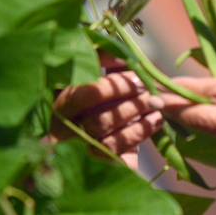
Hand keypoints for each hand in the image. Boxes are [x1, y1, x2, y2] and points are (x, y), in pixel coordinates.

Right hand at [49, 56, 164, 171]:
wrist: (122, 155)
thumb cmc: (114, 110)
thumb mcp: (110, 84)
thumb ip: (112, 65)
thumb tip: (121, 52)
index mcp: (59, 96)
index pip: (72, 78)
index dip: (101, 69)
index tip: (129, 64)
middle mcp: (59, 121)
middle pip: (80, 97)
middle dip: (118, 87)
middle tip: (144, 84)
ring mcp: (74, 143)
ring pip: (100, 122)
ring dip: (133, 108)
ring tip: (154, 101)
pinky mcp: (94, 162)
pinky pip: (116, 145)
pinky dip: (140, 129)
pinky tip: (156, 119)